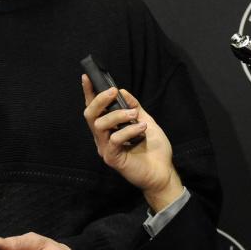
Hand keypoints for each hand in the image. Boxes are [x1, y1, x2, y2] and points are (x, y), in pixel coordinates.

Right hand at [82, 75, 182, 211]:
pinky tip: (142, 128)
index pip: (95, 109)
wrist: (163, 173)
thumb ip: (134, 107)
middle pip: (90, 115)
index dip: (89, 93)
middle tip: (113, 92)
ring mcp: (106, 148)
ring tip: (134, 114)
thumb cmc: (154, 150)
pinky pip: (115, 139)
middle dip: (99, 100)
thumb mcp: (146, 120)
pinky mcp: (112, 158)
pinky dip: (129, 130)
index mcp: (108, 129)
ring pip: (100, 125)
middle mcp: (103, 138)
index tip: (87, 77)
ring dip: (117, 115)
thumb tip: (123, 91)